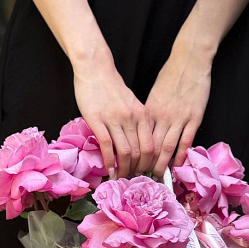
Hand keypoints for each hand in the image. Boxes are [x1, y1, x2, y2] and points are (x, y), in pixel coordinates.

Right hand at [72, 48, 153, 177]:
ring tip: (121, 177)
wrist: (95, 68)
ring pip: (125, 152)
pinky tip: (109, 170)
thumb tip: (139, 146)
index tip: (146, 173)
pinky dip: (109, 162)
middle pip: (141, 152)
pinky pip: (107, 146)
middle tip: (133, 179)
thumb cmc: (112, 88)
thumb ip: (137, 123)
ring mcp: (114, 119)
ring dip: (124, 169)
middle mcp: (131, 118)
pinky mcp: (97, 120)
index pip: (152, 146)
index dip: (150, 164)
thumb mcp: (132, 105)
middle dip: (138, 170)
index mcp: (143, 115)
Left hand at [145, 38, 212, 177]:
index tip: (128, 167)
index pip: (138, 139)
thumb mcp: (154, 96)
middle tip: (139, 178)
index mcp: (149, 111)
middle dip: (144, 165)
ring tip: (156, 177)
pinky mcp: (194, 117)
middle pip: (150, 146)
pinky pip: (185, 141)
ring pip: (166, 147)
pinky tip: (176, 166)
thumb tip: (140, 132)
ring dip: (161, 164)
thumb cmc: (170, 76)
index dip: (132, 155)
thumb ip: (148, 115)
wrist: (190, 60)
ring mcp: (179, 118)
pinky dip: (180, 156)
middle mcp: (162, 116)